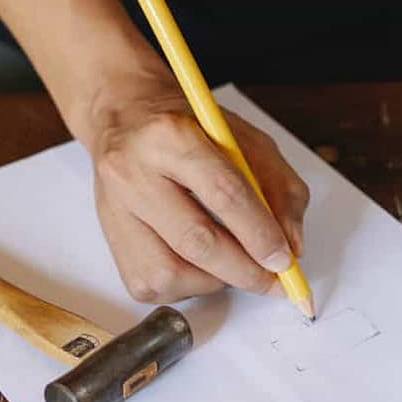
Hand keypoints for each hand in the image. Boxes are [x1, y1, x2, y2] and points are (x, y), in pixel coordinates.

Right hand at [80, 70, 309, 302]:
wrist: (125, 117)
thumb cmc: (188, 127)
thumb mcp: (245, 139)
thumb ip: (279, 188)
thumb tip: (291, 246)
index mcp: (170, 136)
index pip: (223, 192)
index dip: (259, 234)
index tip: (285, 260)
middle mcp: (132, 172)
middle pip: (196, 240)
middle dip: (244, 271)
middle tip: (273, 280)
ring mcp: (115, 209)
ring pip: (170, 272)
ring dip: (214, 281)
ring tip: (232, 265)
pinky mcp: (109, 238)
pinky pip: (152, 284)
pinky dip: (187, 285)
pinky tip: (200, 264)